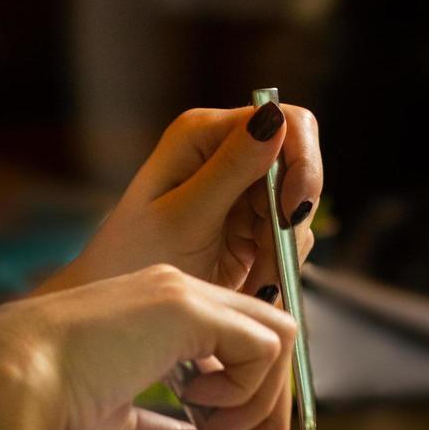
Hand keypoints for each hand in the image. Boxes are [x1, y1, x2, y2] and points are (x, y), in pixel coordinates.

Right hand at [0, 265, 295, 429]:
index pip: (240, 345)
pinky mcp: (187, 307)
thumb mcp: (122, 429)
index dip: (255, 403)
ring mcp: (183, 293)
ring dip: (259, 406)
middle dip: (270, 412)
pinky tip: (200, 413)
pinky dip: (248, 393)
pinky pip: (264, 348)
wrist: (1, 389)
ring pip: (277, 341)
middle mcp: (177, 292)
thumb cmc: (42, 405)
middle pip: (269, 342)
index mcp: (159, 313)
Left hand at [45, 103, 322, 295]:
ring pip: (298, 209)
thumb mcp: (185, 216)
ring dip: (283, 249)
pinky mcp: (250, 223)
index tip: (292, 213)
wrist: (126, 311)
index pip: (286, 121)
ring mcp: (240, 188)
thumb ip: (232, 168)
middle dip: (290, 218)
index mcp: (204, 134)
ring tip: (251, 279)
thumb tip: (274, 118)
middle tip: (265, 260)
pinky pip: (289, 237)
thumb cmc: (135, 260)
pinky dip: (279, 262)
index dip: (302, 164)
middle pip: (299, 169)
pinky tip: (252, 281)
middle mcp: (226, 152)